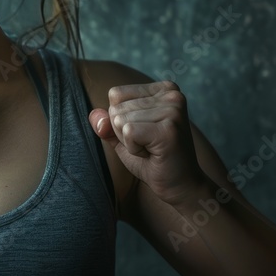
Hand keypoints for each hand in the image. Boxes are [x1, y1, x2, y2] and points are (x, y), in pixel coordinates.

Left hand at [88, 80, 208, 206]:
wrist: (181, 187)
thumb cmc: (153, 160)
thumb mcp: (123, 137)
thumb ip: (106, 123)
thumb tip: (94, 114)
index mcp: (163, 88)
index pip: (116, 94)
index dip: (120, 119)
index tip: (144, 133)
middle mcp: (171, 94)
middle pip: (116, 108)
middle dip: (124, 133)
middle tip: (149, 145)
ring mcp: (173, 110)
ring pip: (120, 120)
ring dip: (129, 142)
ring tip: (153, 149)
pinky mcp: (169, 128)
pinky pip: (128, 133)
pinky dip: (133, 149)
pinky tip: (153, 154)